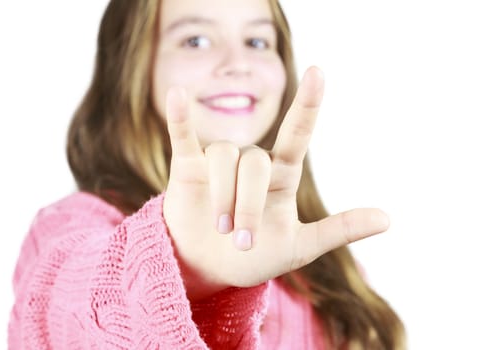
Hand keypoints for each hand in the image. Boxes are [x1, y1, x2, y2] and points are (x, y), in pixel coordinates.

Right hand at [163, 66, 388, 299]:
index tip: (318, 72)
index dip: (307, 105)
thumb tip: (388, 219)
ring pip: (223, 157)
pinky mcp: (189, 167)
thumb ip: (338, 230)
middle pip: (254, 162)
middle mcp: (251, 163)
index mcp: (281, 176)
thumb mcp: (300, 247)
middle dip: (249, 205)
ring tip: (222, 229)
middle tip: (243, 240)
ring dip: (223, 197)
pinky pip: (184, 136)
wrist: (213, 268)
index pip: (296, 134)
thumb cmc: (257, 255)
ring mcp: (219, 163)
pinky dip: (179, 117)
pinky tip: (177, 94)